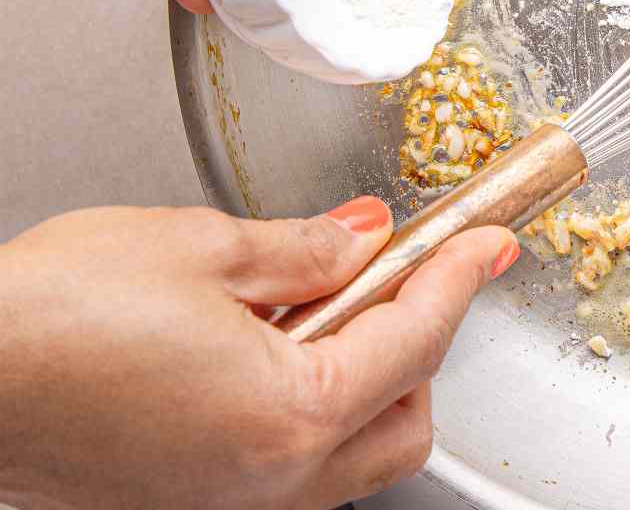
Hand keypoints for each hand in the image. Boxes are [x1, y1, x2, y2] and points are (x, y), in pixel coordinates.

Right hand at [0, 197, 517, 509]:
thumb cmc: (52, 318)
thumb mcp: (201, 248)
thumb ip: (304, 248)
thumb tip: (365, 236)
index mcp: (286, 417)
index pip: (414, 341)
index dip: (459, 278)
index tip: (487, 243)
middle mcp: (262, 483)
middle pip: (399, 427)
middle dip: (420, 345)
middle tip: (406, 267)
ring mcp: (219, 502)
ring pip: (345, 460)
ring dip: (361, 381)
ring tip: (328, 298)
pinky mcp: (181, 500)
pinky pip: (283, 468)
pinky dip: (304, 408)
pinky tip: (268, 342)